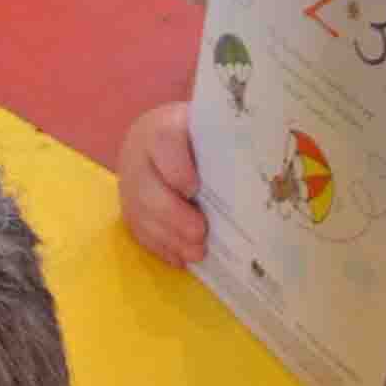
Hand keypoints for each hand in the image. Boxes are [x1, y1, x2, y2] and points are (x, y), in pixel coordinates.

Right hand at [118, 101, 207, 267]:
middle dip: (174, 216)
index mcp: (160, 129)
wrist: (149, 140)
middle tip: (200, 234)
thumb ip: (220, 140)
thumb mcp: (205, 126)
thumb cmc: (191, 134)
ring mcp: (129, 188)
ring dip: (169, 239)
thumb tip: (258, 163)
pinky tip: (180, 260)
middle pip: (149, 191)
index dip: (177, 170)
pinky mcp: (127, 210)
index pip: (164, 145)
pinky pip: (139, 232)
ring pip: (142, 217)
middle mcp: (138, 159)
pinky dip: (160, 248)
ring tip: (196, 253)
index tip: (194, 189)